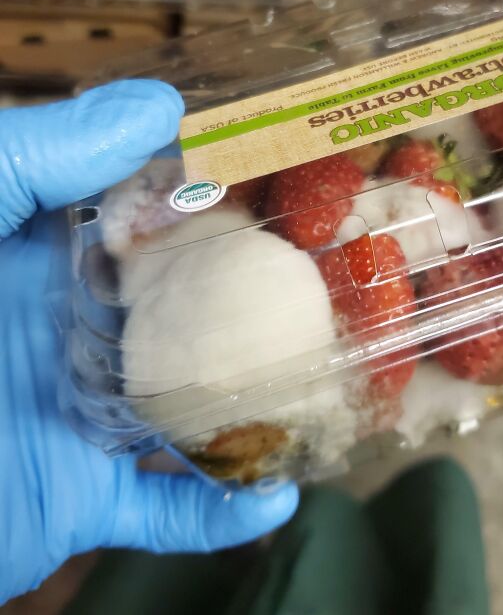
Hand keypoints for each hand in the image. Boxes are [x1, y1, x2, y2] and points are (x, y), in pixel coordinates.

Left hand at [0, 81, 298, 604]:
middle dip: (265, 303)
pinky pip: (166, 509)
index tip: (300, 187)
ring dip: (264, 406)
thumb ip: (41, 153)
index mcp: (53, 259)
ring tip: (339, 387)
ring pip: (196, 410)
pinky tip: (278, 493)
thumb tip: (160, 103)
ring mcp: (84, 416)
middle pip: (193, 315)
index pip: (158, 223)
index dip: (225, 202)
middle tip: (349, 283)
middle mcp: (80, 332)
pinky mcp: (79, 496)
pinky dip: (222, 511)